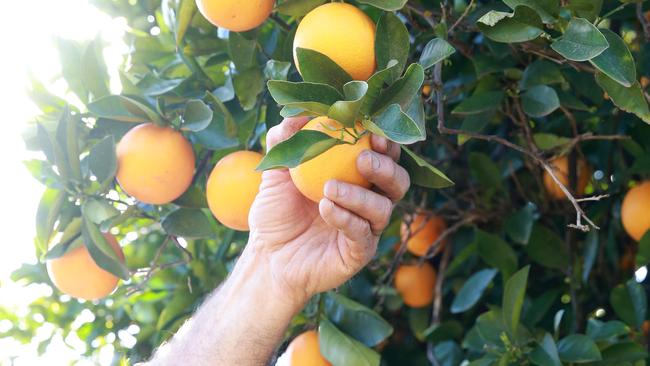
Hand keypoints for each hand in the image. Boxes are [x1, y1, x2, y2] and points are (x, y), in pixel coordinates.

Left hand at [246, 117, 410, 304]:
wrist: (266, 256)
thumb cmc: (275, 212)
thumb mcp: (276, 171)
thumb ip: (285, 140)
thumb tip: (297, 111)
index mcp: (356, 178)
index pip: (382, 156)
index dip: (385, 142)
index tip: (372, 130)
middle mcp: (368, 202)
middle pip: (397, 182)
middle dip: (387, 167)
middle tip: (363, 158)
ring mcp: (366, 229)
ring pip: (383, 208)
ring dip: (360, 195)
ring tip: (329, 187)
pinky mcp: (358, 252)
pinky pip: (362, 233)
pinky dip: (346, 218)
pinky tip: (327, 208)